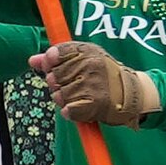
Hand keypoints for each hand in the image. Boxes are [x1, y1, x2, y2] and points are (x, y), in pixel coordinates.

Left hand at [35, 37, 153, 124]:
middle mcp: (91, 67)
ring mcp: (93, 85)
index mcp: (88, 52)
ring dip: (64, 99)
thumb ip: (58, 58)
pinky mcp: (96, 105)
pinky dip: (70, 112)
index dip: (50, 62)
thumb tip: (33, 60)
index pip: (55, 53)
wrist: (133, 92)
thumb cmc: (105, 74)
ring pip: (59, 95)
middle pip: (54, 76)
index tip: (52, 66)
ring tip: (79, 96)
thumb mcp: (85, 58)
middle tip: (72, 85)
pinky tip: (78, 108)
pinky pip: (68, 110)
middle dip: (57, 84)